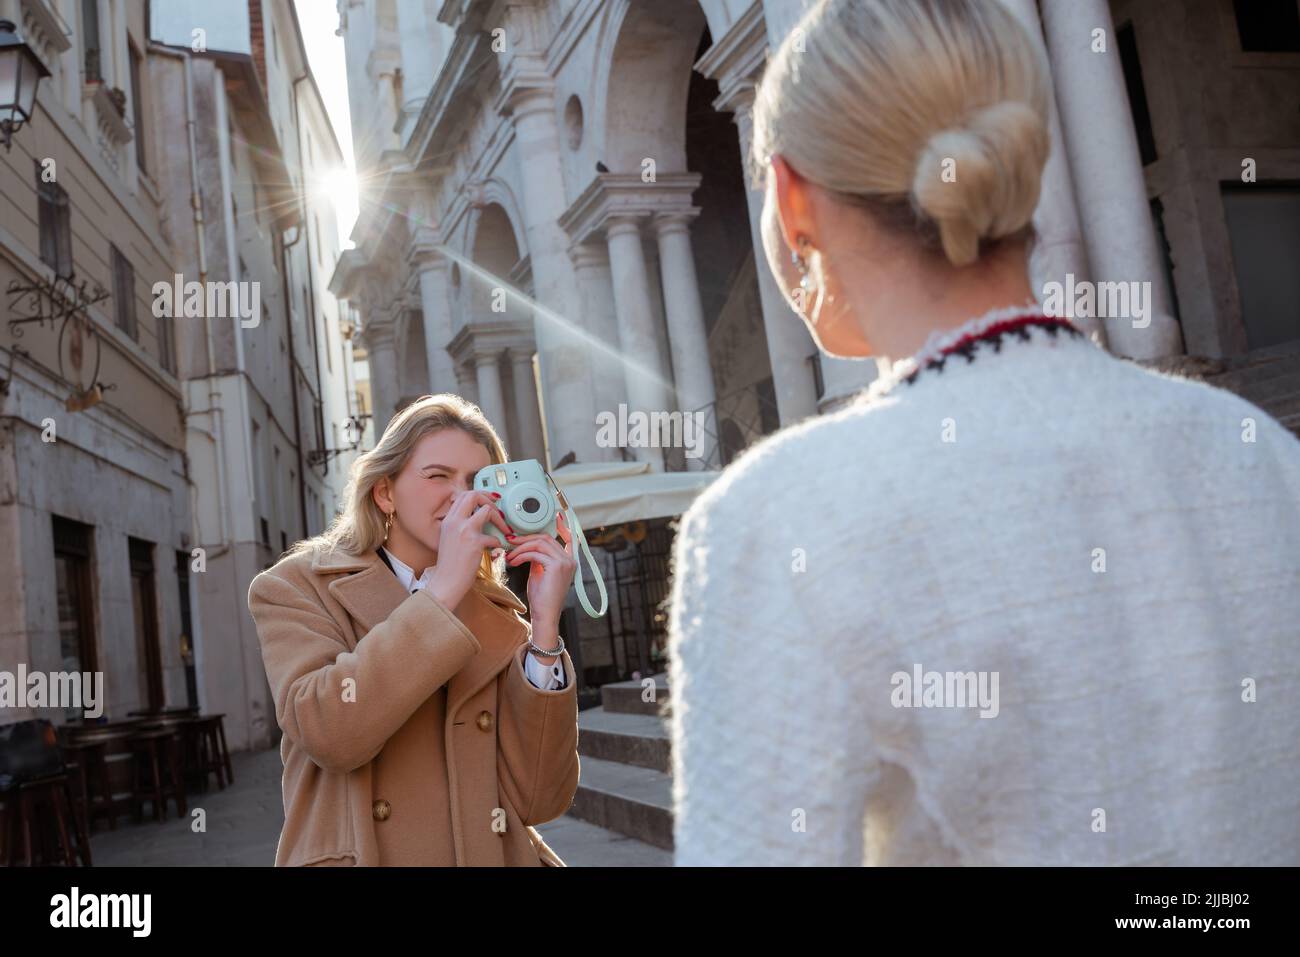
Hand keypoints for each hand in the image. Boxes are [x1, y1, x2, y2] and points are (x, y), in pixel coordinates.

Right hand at [427, 489, 512, 609]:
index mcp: (448, 520)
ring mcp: (464, 531)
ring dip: (500, 519)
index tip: (489, 501)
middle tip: (498, 511)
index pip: (463, 495)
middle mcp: (454, 521)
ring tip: (504, 530)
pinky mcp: (474, 543)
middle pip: (474, 495)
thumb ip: (460, 526)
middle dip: (489, 500)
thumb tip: (477, 518)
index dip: (479, 495)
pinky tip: (496, 550)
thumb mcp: (449, 538)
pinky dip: (498, 543)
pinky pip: (494, 537)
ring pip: (487, 510)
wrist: (446, 582)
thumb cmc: (450, 565)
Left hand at [505, 510, 577, 632]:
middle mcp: (570, 559)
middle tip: (511, 541)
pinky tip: (513, 561)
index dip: (562, 525)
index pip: (569, 537)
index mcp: (568, 560)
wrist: (544, 614)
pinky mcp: (556, 567)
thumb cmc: (541, 597)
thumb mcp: (540, 572)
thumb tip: (527, 547)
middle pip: (546, 538)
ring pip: (539, 543)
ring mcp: (565, 562)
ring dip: (521, 547)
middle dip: (526, 538)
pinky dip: (521, 555)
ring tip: (509, 554)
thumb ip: (538, 558)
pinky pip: (535, 553)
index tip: (556, 516)